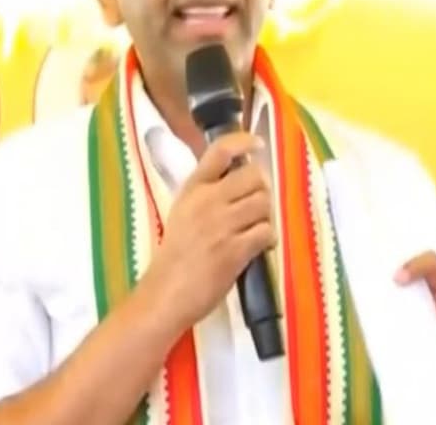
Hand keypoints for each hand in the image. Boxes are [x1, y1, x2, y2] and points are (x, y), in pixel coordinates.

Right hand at [142, 132, 273, 332]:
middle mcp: (208, 200)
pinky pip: (266, 231)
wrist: (166, 294)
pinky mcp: (235, 249)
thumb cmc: (174, 256)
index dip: (244, 141)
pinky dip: (269, 238)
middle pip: (253, 176)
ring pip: (264, 202)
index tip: (258, 144)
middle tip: (258, 205)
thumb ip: (207, 195)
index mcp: (192, 189)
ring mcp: (222, 224)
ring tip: (258, 228)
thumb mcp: (183, 213)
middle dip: (263, 189)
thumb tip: (241, 181)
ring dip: (267, 215)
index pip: (220, 151)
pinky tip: (260, 246)